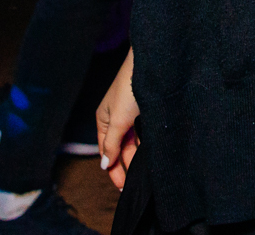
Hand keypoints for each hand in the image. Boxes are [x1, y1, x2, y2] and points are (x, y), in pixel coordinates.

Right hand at [95, 49, 139, 189]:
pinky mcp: (143, 113)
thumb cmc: (130, 89)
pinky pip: (142, 135)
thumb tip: (104, 164)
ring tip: (143, 175)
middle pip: (118, 149)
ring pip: (131, 143)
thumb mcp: (118, 121)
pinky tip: (149, 156)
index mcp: (103, 120)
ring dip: (135, 158)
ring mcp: (129, 116)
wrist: (151, 66)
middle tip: (133, 185)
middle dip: (125, 166)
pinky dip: (144, 146)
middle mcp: (115, 119)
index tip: (121, 187)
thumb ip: (111, 144)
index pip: (106, 152)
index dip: (113, 170)